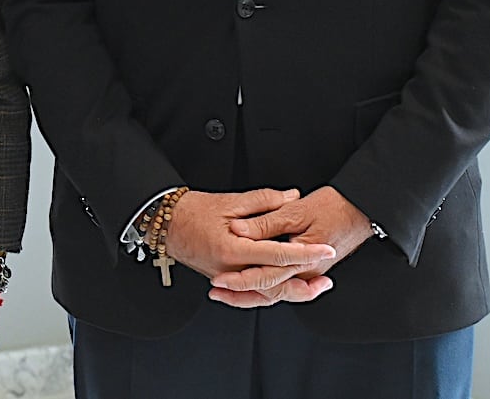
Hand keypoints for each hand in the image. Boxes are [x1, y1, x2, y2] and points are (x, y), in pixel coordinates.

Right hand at [161, 188, 335, 306]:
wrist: (163, 222)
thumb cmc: (191, 211)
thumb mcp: (229, 201)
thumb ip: (264, 200)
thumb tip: (292, 196)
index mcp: (232, 249)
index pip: (277, 254)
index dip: (305, 253)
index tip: (326, 249)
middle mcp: (230, 269)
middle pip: (274, 285)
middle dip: (304, 284)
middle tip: (326, 279)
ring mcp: (226, 277)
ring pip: (264, 294)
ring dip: (290, 293)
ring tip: (313, 289)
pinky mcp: (224, 279)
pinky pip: (252, 292)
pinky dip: (271, 293)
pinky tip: (285, 290)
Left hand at [209, 185, 372, 307]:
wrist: (363, 209)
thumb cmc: (335, 207)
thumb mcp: (296, 210)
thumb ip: (266, 221)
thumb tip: (237, 229)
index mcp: (305, 260)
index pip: (268, 275)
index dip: (241, 279)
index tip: (219, 279)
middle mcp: (308, 271)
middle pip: (270, 290)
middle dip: (241, 293)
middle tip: (214, 289)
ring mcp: (309, 272)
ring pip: (276, 290)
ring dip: (249, 293)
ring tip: (224, 292)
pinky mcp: (309, 268)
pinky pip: (283, 282)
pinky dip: (263, 285)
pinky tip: (246, 284)